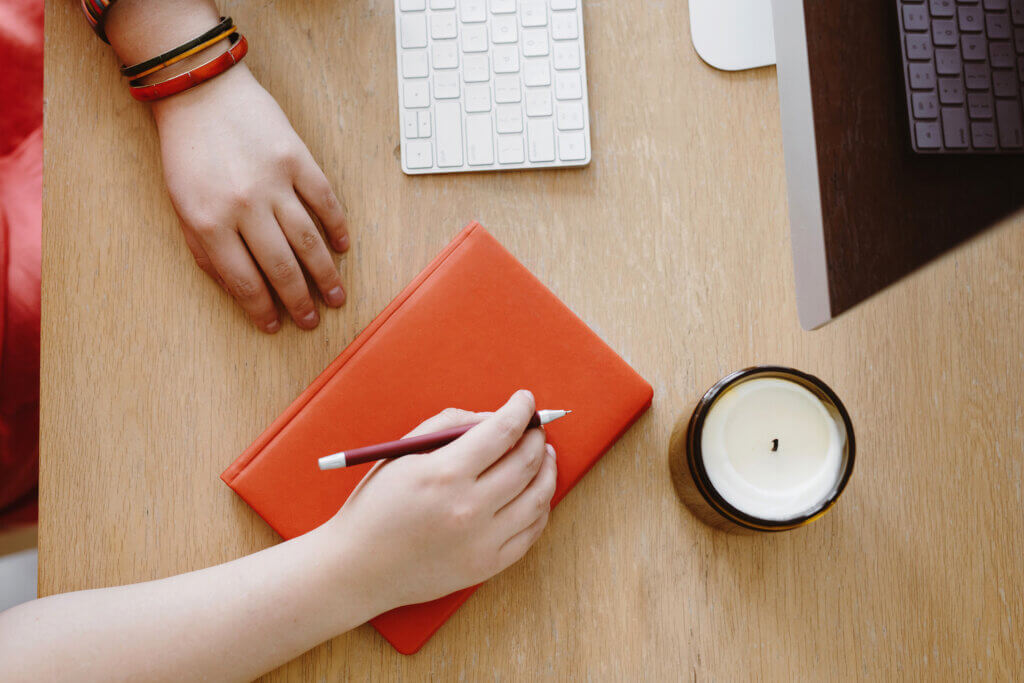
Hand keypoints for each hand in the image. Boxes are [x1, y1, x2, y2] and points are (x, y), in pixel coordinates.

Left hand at [152, 65, 348, 331]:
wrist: (199, 93)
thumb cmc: (187, 153)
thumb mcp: (181, 206)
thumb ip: (205, 250)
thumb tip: (237, 287)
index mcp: (210, 222)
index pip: (245, 281)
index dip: (262, 309)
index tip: (275, 325)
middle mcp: (244, 207)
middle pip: (282, 268)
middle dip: (299, 301)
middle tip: (312, 321)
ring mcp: (275, 182)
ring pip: (308, 242)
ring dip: (325, 275)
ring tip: (336, 297)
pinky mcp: (297, 159)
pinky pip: (324, 201)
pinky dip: (337, 227)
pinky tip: (342, 248)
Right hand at [326, 390, 557, 610]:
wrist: (358, 568)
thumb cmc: (376, 505)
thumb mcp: (403, 453)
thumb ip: (449, 425)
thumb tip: (494, 418)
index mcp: (444, 474)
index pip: (502, 431)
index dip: (520, 409)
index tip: (526, 400)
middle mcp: (468, 507)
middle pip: (525, 462)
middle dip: (536, 437)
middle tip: (535, 428)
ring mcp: (481, 540)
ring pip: (538, 497)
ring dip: (547, 469)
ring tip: (545, 457)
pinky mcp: (487, 565)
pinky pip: (531, 532)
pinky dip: (541, 507)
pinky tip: (536, 493)